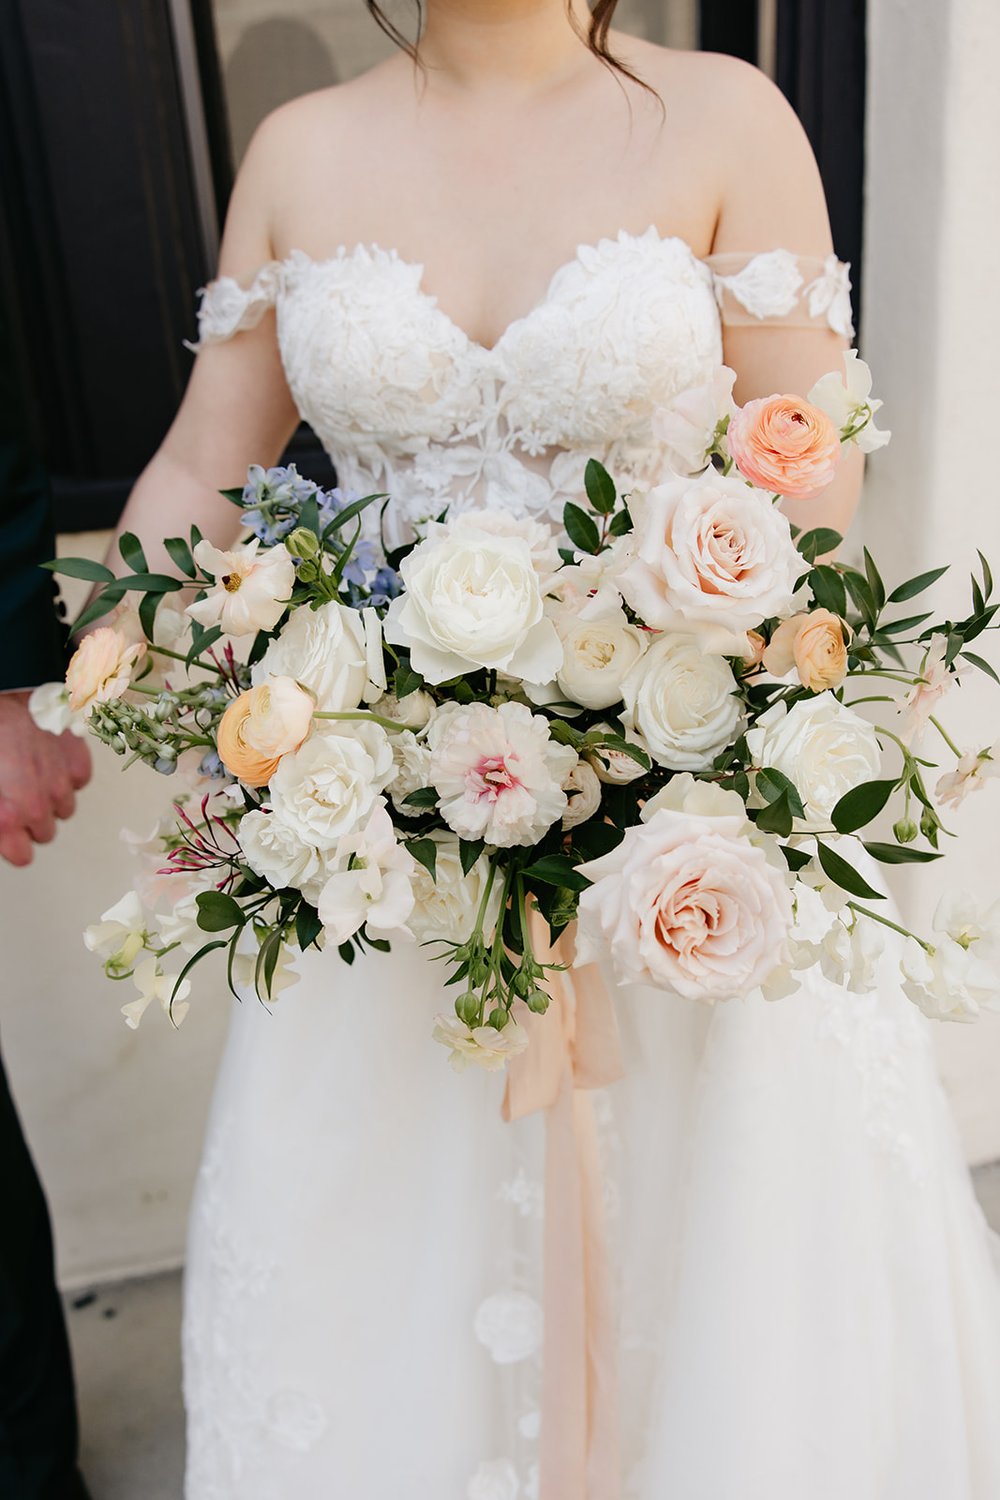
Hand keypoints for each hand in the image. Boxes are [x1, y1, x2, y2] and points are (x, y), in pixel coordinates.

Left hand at [0, 692, 91, 866]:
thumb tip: (4, 822)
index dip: (13, 843)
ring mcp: (63, 784)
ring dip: (51, 797)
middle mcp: (39, 806)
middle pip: (44, 832)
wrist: (8, 690)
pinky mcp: (79, 762)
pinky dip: (67, 773)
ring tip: (33, 773)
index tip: (10, 833)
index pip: (22, 855)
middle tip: (17, 795)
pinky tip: (50, 757)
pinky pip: (78, 781)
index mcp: (9, 815)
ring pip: (64, 808)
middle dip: (31, 819)